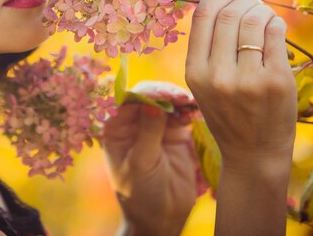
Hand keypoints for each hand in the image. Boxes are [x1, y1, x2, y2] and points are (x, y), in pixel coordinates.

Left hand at [101, 81, 197, 235]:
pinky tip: (195, 111)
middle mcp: (134, 123)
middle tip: (181, 97)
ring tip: (190, 104)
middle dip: (165, 93)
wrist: (161, 218)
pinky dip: (189, 110)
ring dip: (179, 100)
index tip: (164, 95)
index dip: (146, 94)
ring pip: (167, 102)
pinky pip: (182, 115)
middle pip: (149, 97)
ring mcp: (155, 126)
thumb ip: (148, 133)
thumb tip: (153, 104)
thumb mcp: (141, 164)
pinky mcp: (175, 133)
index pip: (128, 101)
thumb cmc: (140, 194)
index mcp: (116, 128)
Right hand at [184, 0, 297, 235]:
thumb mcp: (204, 84)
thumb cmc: (229, 113)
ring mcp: (247, 79)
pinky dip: (276, 23)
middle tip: (253, 1)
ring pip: (254, 20)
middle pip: (229, 14)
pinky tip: (275, 29)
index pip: (202, 17)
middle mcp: (217, 75)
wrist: (253, 153)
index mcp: (194, 72)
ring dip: (262, 10)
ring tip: (264, 16)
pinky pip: (275, 34)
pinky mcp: (275, 82)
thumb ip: (208, 49)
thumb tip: (225, 0)